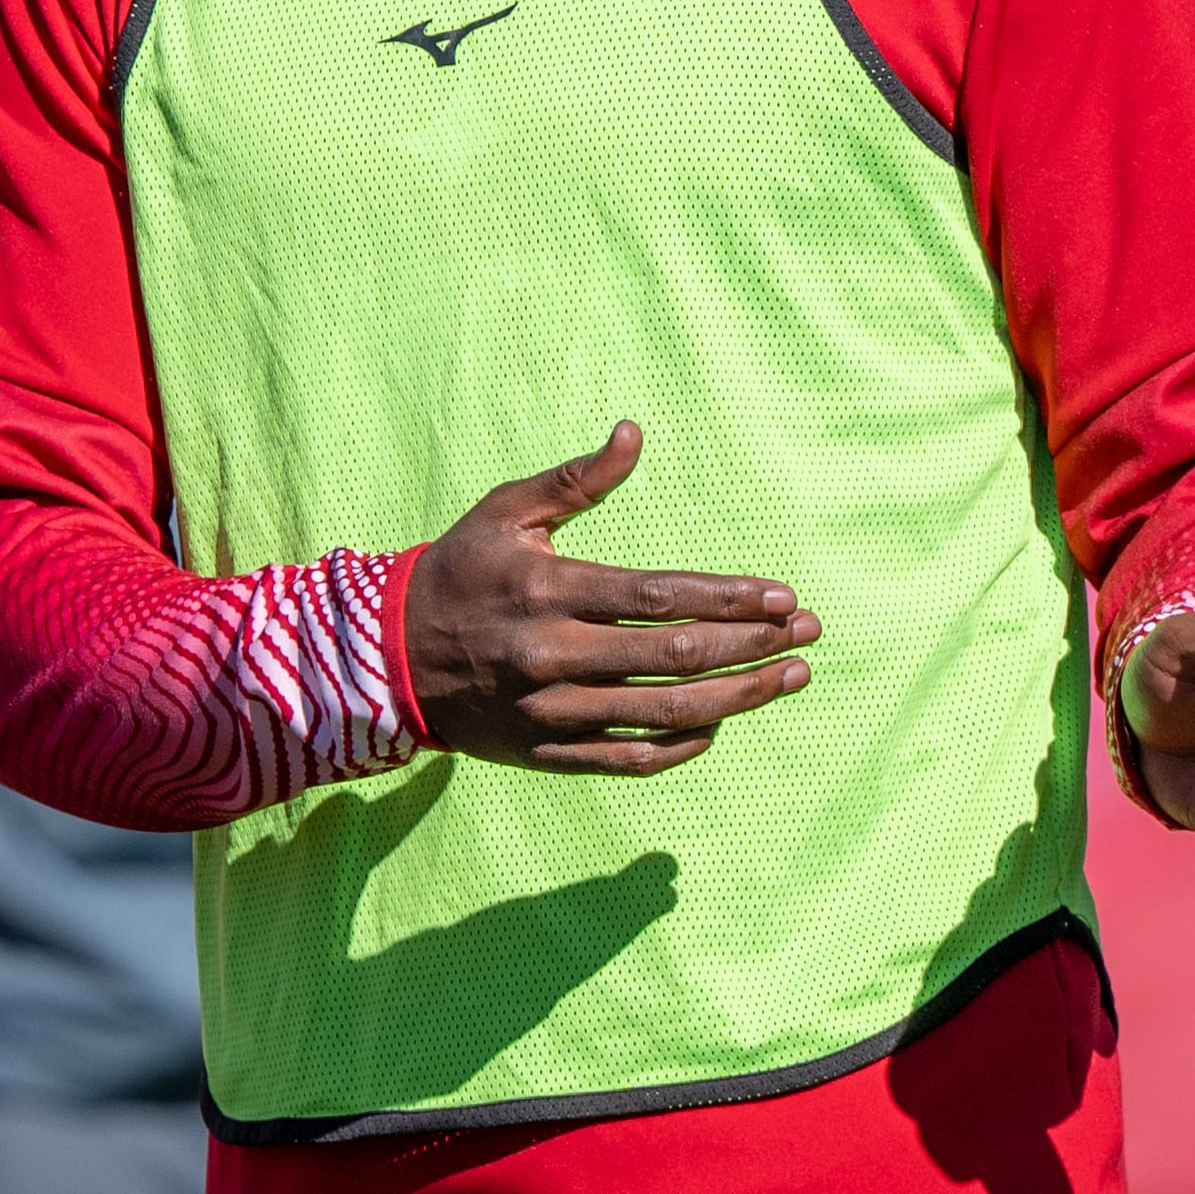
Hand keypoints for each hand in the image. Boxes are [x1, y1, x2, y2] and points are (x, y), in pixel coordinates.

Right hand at [403, 422, 820, 773]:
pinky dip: (680, 747)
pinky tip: (720, 725)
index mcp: (547, 589)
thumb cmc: (458, 570)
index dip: (729, 599)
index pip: (659, 598)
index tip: (784, 597)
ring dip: (738, 698)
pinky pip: (627, 760)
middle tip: (809, 633)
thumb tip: (634, 432)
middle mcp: (551, 655)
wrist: (385, 658)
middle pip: (674, 658)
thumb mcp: (506, 511)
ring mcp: (549, 713)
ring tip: (790, 677)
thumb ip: (576, 479)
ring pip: (662, 714)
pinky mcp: (545, 754)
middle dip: (753, 645)